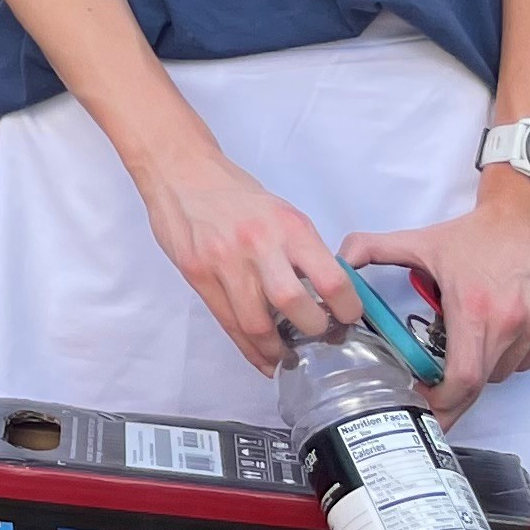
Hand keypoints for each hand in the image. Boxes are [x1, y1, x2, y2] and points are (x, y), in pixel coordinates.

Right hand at [137, 145, 366, 372]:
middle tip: (318, 336)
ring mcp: (224, 261)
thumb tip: (323, 289)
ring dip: (277, 348)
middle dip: (312, 330)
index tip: (348, 318)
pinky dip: (248, 347)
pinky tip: (262, 357)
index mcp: (289, 226)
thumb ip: (300, 250)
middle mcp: (259, 244)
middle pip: (295, 306)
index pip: (332, 279)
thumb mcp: (281, 212)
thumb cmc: (234, 193)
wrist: (181, 172)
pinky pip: (228, 322)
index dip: (346, 309)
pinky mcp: (198, 274)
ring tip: (286, 356)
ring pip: (257, 323)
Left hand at [347, 171, 529, 416]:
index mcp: (476, 310)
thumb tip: (339, 262)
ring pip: (509, 371)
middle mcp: (514, 324)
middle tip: (439, 384)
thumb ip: (372, 249)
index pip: (463, 380)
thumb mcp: (420, 240)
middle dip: (458, 389)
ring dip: (487, 367)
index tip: (425, 405)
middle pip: (484, 382)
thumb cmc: (477, 232)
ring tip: (473, 339)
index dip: (444, 402)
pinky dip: (514, 355)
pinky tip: (502, 330)